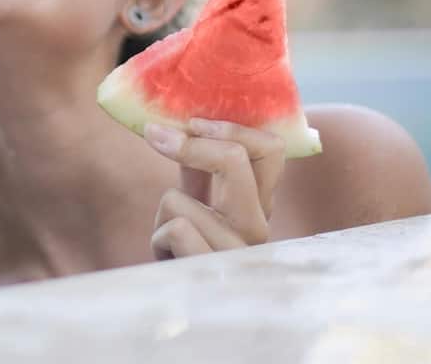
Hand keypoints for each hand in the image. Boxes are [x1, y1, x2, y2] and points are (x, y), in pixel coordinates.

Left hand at [144, 118, 285, 259]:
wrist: (182, 306)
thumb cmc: (191, 249)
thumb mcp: (199, 203)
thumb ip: (198, 168)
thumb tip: (174, 124)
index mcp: (260, 204)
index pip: (271, 150)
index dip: (230, 128)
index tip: (193, 123)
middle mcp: (258, 227)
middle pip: (234, 158)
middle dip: (190, 146)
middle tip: (158, 136)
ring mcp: (239, 251)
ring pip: (181, 199)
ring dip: (164, 212)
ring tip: (172, 238)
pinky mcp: (213, 271)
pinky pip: (175, 231)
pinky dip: (159, 239)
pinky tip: (169, 257)